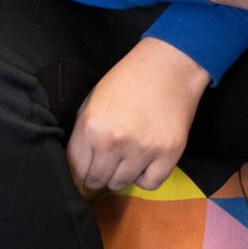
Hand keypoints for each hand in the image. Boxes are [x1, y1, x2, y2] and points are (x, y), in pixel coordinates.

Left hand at [67, 37, 208, 193]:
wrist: (171, 64)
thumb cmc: (128, 79)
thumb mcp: (93, 102)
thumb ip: (83, 136)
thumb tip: (77, 170)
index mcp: (92, 127)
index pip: (76, 169)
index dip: (81, 170)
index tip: (89, 168)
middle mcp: (115, 142)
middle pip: (97, 180)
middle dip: (100, 172)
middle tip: (111, 159)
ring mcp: (143, 149)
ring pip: (121, 184)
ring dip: (122, 173)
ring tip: (131, 154)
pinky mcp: (169, 153)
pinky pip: (150, 183)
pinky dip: (146, 176)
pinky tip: (147, 160)